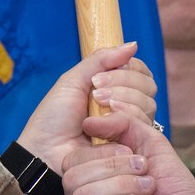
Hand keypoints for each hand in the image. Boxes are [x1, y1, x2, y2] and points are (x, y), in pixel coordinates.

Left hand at [14, 43, 155, 174]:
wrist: (46, 150)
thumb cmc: (54, 118)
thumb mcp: (74, 80)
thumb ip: (102, 60)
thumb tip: (133, 44)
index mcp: (114, 88)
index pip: (140, 71)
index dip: (128, 69)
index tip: (98, 78)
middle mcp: (126, 106)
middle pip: (148, 86)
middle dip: (123, 84)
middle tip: (95, 94)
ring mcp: (131, 127)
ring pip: (149, 104)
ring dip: (123, 101)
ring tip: (96, 110)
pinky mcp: (132, 146)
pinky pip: (144, 125)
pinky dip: (126, 118)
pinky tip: (105, 125)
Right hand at [65, 113, 194, 194]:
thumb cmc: (173, 189)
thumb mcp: (151, 145)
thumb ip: (125, 124)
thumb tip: (91, 119)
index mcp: (94, 177)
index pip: (73, 158)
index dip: (101, 151)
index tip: (134, 155)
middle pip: (72, 175)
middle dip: (113, 168)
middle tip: (144, 172)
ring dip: (119, 185)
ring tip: (146, 189)